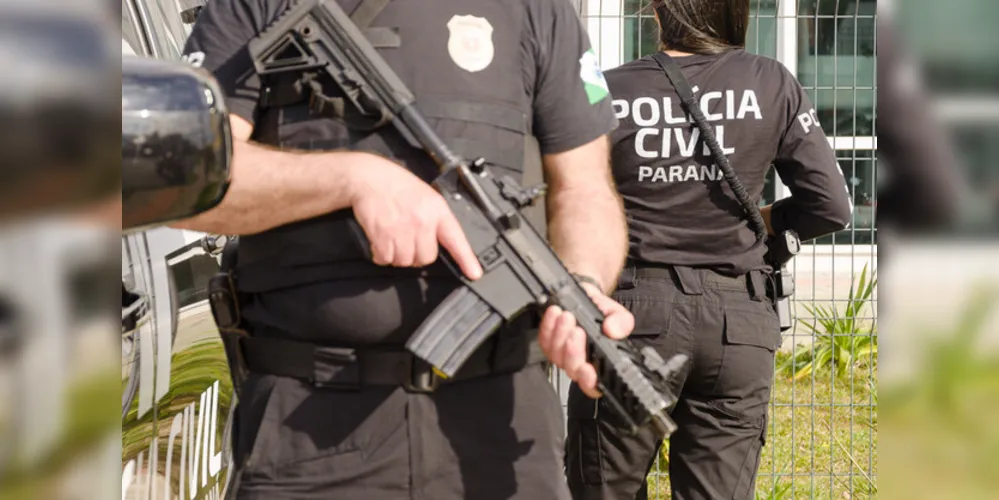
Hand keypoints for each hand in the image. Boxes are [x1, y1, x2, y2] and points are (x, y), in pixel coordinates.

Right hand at [348, 154, 482, 279]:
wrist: (368, 177)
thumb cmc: (396, 185)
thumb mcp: (425, 196)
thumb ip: (434, 218)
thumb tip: (437, 241)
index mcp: (437, 210)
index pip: (456, 239)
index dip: (466, 259)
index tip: (474, 273)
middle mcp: (422, 221)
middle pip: (426, 258)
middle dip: (416, 255)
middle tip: (407, 241)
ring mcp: (403, 229)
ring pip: (405, 261)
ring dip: (397, 256)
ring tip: (392, 238)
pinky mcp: (383, 235)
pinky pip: (385, 259)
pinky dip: (380, 255)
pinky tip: (380, 242)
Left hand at [537, 282, 633, 398]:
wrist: (586, 297)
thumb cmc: (602, 311)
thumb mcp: (618, 313)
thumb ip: (621, 322)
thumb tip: (613, 330)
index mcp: (600, 363)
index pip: (593, 385)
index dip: (589, 382)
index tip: (587, 368)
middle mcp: (580, 363)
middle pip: (572, 370)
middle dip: (573, 351)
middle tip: (577, 330)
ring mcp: (562, 355)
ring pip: (556, 355)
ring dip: (560, 335)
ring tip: (567, 315)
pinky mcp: (548, 344)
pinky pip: (544, 341)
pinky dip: (548, 327)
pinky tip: (554, 314)